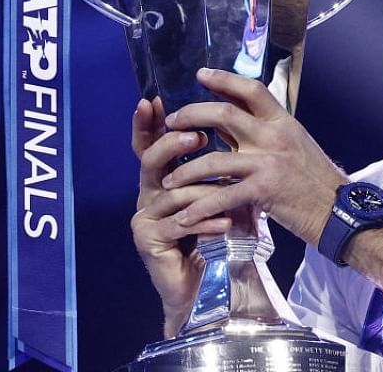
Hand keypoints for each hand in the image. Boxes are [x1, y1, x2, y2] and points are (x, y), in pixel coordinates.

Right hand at [129, 96, 230, 336]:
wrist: (210, 281)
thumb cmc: (219, 232)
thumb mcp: (225, 191)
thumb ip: (223, 163)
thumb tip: (239, 123)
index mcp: (163, 178)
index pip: (149, 144)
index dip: (148, 123)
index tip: (153, 100)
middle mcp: (148, 193)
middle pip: (151, 159)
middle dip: (173, 144)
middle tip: (196, 136)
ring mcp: (144, 217)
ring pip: (173, 193)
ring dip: (204, 191)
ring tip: (228, 190)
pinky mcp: (149, 239)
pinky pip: (178, 223)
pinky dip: (205, 221)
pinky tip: (224, 223)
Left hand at [161, 68, 349, 247]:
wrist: (338, 211)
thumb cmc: (316, 181)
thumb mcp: (294, 146)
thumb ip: (262, 134)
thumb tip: (229, 124)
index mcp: (283, 122)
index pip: (252, 90)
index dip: (224, 79)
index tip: (201, 74)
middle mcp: (274, 136)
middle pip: (224, 114)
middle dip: (191, 116)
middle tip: (171, 123)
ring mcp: (269, 162)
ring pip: (214, 159)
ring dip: (186, 171)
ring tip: (169, 181)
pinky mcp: (264, 190)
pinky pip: (222, 195)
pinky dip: (200, 207)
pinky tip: (186, 217)